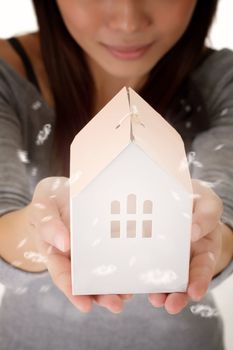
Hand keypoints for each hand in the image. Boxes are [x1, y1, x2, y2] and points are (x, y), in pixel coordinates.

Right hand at [29, 177, 131, 312]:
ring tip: (128, 295)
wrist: (63, 189)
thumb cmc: (49, 201)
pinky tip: (135, 271)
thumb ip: (48, 226)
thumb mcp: (42, 209)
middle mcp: (75, 256)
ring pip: (103, 271)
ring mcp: (92, 248)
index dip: (73, 292)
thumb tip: (64, 244)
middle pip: (87, 280)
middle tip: (116, 305)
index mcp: (56, 253)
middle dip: (101, 295)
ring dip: (116, 285)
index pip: (63, 276)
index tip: (85, 306)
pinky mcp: (107, 238)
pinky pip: (115, 252)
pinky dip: (124, 264)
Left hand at [148, 178, 222, 313]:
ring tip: (153, 299)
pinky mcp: (147, 251)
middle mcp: (184, 258)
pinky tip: (132, 282)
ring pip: (162, 278)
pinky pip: (143, 264)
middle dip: (177, 296)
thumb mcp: (208, 204)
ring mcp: (165, 256)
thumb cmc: (197, 202)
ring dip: (158, 291)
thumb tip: (193, 232)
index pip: (203, 268)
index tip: (194, 292)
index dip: (200, 281)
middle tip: (170, 305)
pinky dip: (139, 275)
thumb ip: (206, 216)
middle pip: (182, 282)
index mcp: (203, 249)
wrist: (179, 196)